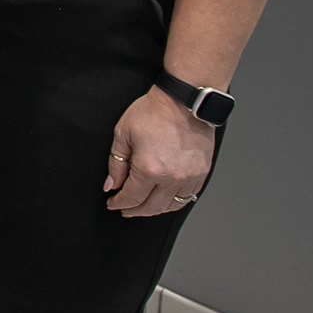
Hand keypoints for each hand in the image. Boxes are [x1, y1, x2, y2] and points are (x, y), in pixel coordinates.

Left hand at [104, 86, 214, 216]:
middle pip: (151, 207)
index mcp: (149, 170)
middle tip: (126, 210)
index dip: (119, 203)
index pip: (131, 198)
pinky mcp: (201, 174)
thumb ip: (116, 164)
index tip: (113, 203)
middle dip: (135, 211)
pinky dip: (174, 202)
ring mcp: (189, 178)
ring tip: (144, 207)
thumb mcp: (123, 134)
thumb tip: (111, 185)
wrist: (183, 102)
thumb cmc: (154, 112)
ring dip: (155, 210)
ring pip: (171, 206)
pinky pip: (188, 197)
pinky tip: (165, 199)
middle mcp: (172, 178)